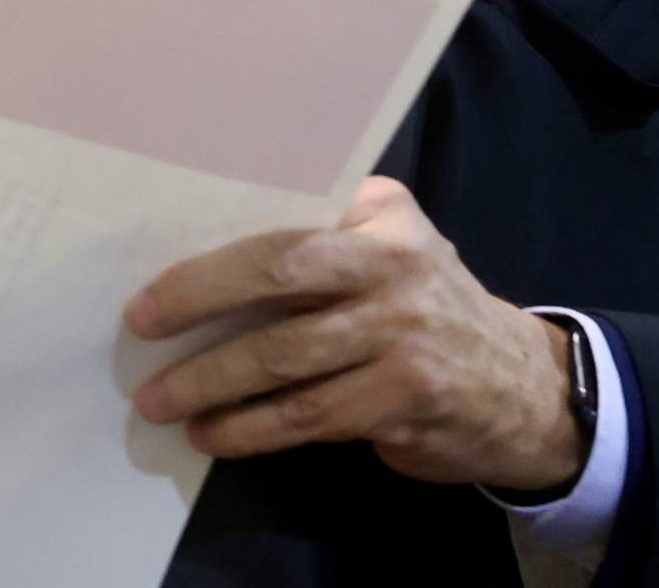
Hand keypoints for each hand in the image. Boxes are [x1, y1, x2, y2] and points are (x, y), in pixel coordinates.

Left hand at [128, 177, 586, 491]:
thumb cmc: (431, 303)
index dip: (215, 260)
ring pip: (286, 362)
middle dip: (200, 303)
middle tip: (139, 331)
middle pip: (280, 279)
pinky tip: (214, 435)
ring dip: (214, 384)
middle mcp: (395, 271)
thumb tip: (216, 238)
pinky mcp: (400, 402)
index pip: (287, 228)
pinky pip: (310, 418)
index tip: (154, 286)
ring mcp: (401, 340)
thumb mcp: (399, 244)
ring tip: (160, 401)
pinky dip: (253, 431)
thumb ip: (333, 227)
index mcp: (383, 224)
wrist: (520, 385)